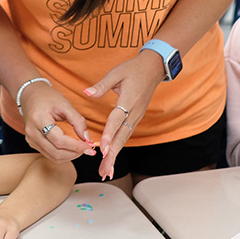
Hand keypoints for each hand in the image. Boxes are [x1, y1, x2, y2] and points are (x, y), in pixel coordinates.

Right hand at [20, 82, 94, 162]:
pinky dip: (63, 154)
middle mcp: (32, 132)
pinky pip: (49, 155)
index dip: (76, 146)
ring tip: (81, 148)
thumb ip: (78, 121)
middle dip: (74, 153)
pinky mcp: (32, 143)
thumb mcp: (65, 104)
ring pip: (53, 157)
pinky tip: (71, 148)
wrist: (31, 95)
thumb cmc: (48, 97)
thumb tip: (87, 138)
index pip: (59, 140)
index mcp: (39, 120)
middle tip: (87, 148)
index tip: (89, 145)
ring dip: (70, 156)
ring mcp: (31, 139)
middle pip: (56, 152)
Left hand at [83, 51, 164, 179]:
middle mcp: (134, 112)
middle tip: (104, 170)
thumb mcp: (116, 73)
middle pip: (122, 136)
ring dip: (115, 155)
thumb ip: (101, 85)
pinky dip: (119, 147)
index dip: (108, 134)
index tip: (101, 149)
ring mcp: (137, 116)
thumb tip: (86, 93)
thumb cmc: (133, 69)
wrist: (153, 68)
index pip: (116, 120)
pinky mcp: (136, 118)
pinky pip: (126, 135)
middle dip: (112, 155)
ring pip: (124, 139)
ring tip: (106, 170)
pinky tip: (112, 157)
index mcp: (128, 100)